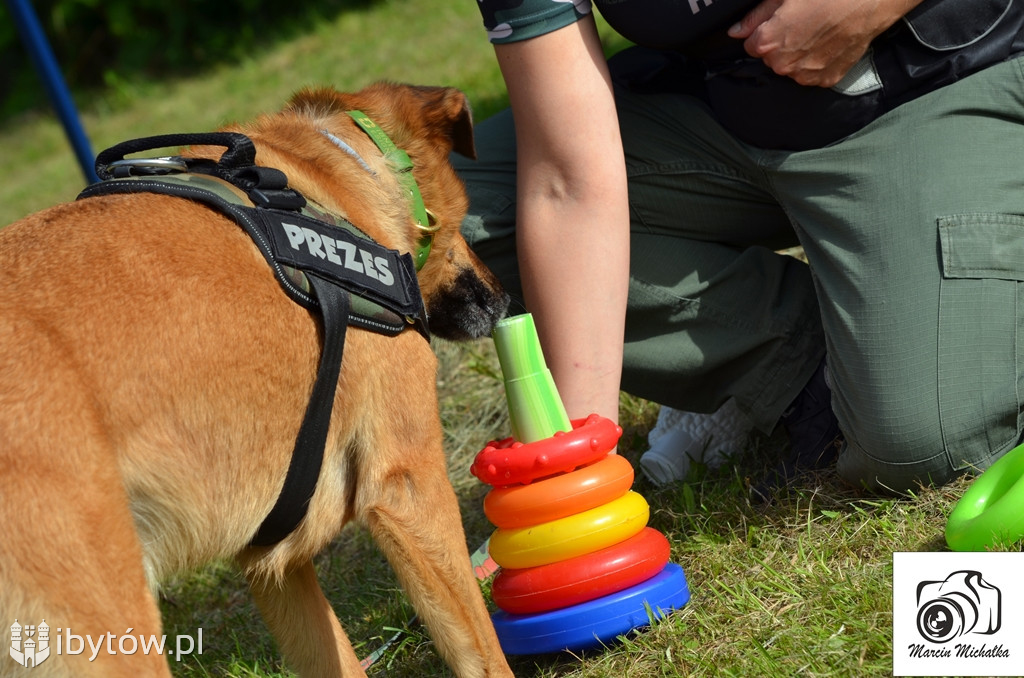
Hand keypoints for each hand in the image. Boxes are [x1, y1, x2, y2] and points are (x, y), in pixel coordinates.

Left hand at [727, 0, 920, 86]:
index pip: (751, 45)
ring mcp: (804, 76)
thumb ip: (756, 17)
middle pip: (771, 59)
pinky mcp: (824, 80)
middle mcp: (782, 66)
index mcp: (767, 44)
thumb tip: (735, 32)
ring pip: (791, 67)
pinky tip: (828, 44)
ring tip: (818, 32)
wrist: (868, 3)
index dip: (765, 32)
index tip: (780, 21)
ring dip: (798, 55)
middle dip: (781, 44)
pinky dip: (816, 62)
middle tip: (803, 24)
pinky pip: (811, 74)